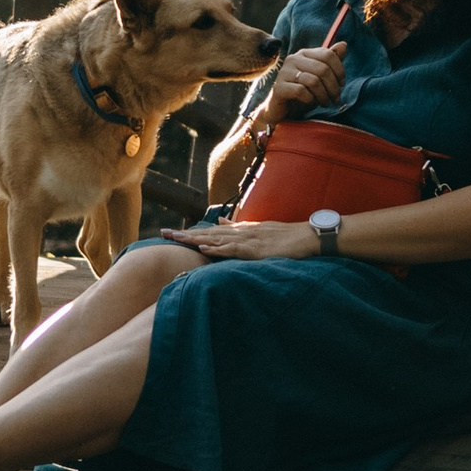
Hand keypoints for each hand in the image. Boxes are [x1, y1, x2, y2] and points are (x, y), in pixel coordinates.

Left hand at [163, 219, 316, 261]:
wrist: (308, 235)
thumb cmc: (286, 236)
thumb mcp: (258, 229)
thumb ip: (238, 226)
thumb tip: (220, 220)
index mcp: (240, 230)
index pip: (210, 231)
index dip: (189, 232)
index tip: (170, 233)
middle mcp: (241, 232)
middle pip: (207, 233)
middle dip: (184, 234)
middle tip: (162, 234)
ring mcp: (248, 240)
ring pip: (216, 239)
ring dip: (195, 239)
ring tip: (176, 239)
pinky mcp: (256, 249)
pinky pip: (233, 249)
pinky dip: (217, 248)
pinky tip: (204, 247)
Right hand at [263, 38, 345, 122]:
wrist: (282, 111)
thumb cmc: (303, 93)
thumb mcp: (320, 77)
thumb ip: (331, 61)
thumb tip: (344, 44)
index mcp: (304, 54)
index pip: (328, 55)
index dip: (339, 70)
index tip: (341, 84)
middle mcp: (293, 59)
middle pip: (323, 69)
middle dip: (333, 87)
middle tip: (335, 99)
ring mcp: (284, 73)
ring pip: (313, 81)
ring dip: (324, 96)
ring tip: (325, 103)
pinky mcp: (278, 88)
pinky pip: (301, 91)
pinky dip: (310, 99)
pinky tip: (310, 103)